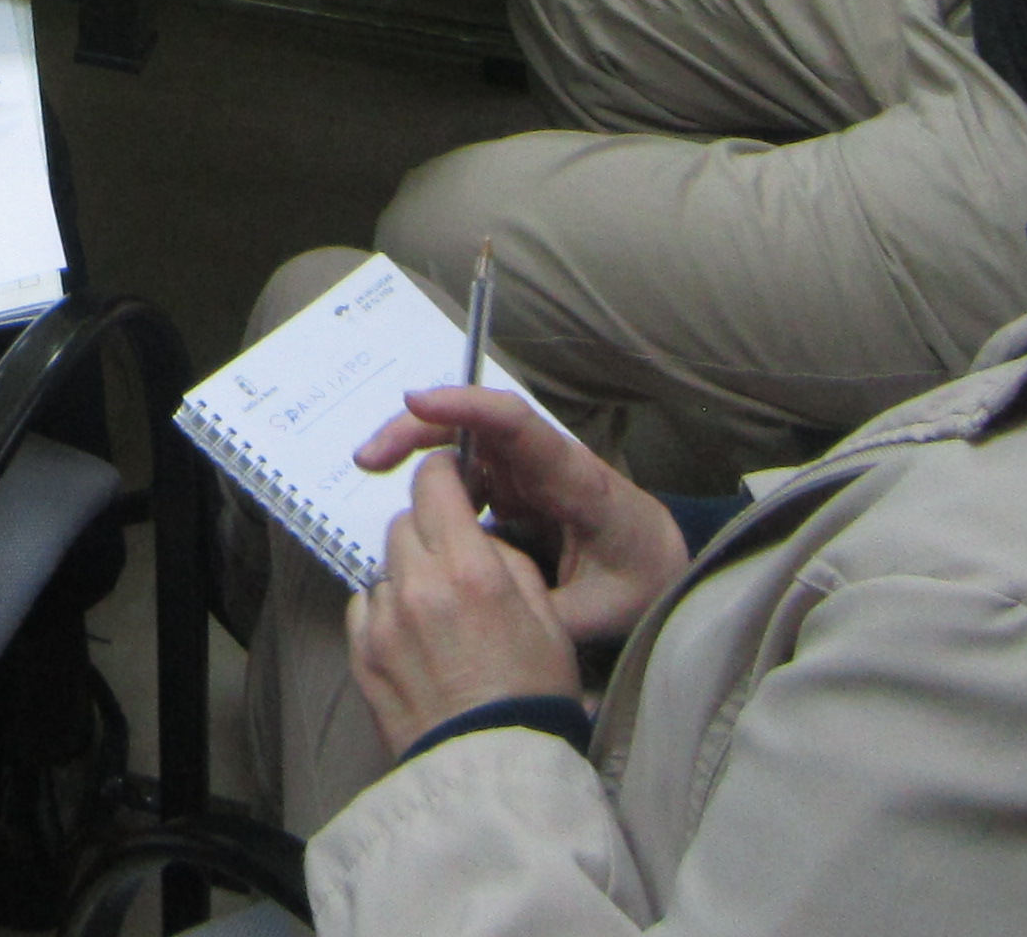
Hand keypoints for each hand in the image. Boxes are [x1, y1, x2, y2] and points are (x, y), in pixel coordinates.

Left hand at [349, 441, 587, 750]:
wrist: (493, 773)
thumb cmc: (533, 698)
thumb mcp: (548, 621)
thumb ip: (509, 563)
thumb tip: (479, 537)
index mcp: (469, 572)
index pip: (435, 486)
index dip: (444, 475)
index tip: (452, 481)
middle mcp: (417, 587)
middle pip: (404, 523)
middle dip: (428, 530)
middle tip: (453, 560)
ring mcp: (382, 622)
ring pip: (384, 566)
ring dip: (407, 575)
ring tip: (438, 614)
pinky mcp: (361, 655)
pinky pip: (364, 607)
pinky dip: (384, 611)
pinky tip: (413, 639)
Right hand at [361, 384, 690, 651]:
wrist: (658, 564)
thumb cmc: (639, 578)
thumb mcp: (605, 610)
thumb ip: (547, 616)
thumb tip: (487, 623)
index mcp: (574, 479)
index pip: (519, 425)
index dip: (467, 407)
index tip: (416, 402)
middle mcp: (543, 463)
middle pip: (476, 424)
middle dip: (419, 428)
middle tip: (368, 456)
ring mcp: (525, 472)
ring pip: (463, 446)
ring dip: (416, 449)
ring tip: (371, 467)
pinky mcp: (512, 488)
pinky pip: (464, 475)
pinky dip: (431, 484)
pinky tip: (408, 510)